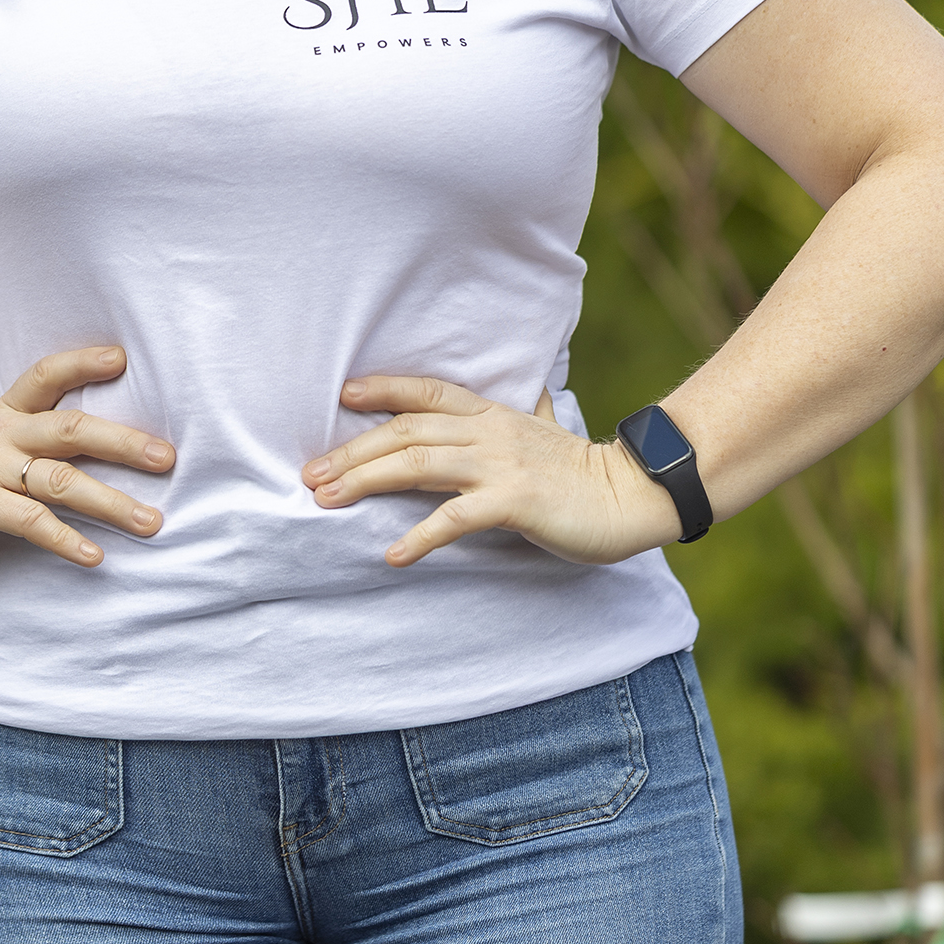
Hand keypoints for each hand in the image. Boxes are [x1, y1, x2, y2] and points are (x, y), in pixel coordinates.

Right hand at [0, 346, 173, 564]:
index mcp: (6, 411)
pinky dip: (64, 539)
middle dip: (124, 442)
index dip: (83, 362)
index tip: (123, 358)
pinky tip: (94, 555)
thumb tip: (104, 440)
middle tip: (168, 457)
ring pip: (59, 480)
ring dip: (110, 502)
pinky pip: (28, 521)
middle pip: (71, 428)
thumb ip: (35, 435)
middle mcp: (1, 432)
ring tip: (152, 522)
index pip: (46, 374)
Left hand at [301, 375, 679, 566]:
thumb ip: (531, 414)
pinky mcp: (514, 500)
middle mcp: (488, 431)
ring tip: (327, 501)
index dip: (384, 389)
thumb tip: (537, 393)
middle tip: (311, 474)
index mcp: (492, 414)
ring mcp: (500, 463)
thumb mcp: (549, 431)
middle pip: (405, 430)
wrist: (633, 495)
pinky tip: (393, 554)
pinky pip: (455, 516)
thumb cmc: (586, 472)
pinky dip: (420, 536)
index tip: (344, 394)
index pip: (426, 392)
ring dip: (366, 481)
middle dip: (352, 450)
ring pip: (417, 463)